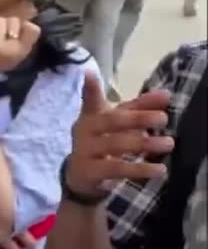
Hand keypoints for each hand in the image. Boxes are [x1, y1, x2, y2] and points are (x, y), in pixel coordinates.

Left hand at [0, 17, 39, 79]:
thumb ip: (25, 38)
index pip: (33, 30)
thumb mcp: (16, 54)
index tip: (18, 32)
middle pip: (14, 20)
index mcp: (22, 51)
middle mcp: (12, 48)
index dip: (26, 26)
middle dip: (8, 24)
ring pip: (0, 20)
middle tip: (3, 34)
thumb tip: (27, 22)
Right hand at [63, 73, 173, 198]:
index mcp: (92, 116)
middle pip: (111, 121)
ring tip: (169, 143)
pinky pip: (117, 169)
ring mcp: (85, 151)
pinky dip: (139, 169)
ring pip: (115, 145)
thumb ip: (140, 108)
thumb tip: (166, 94)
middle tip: (163, 118)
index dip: (89, 88)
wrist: (79, 175)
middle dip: (138, 118)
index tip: (89, 73)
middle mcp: (85, 131)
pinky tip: (159, 168)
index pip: (91, 100)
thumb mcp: (117, 123)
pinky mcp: (90, 172)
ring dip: (144, 143)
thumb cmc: (101, 141)